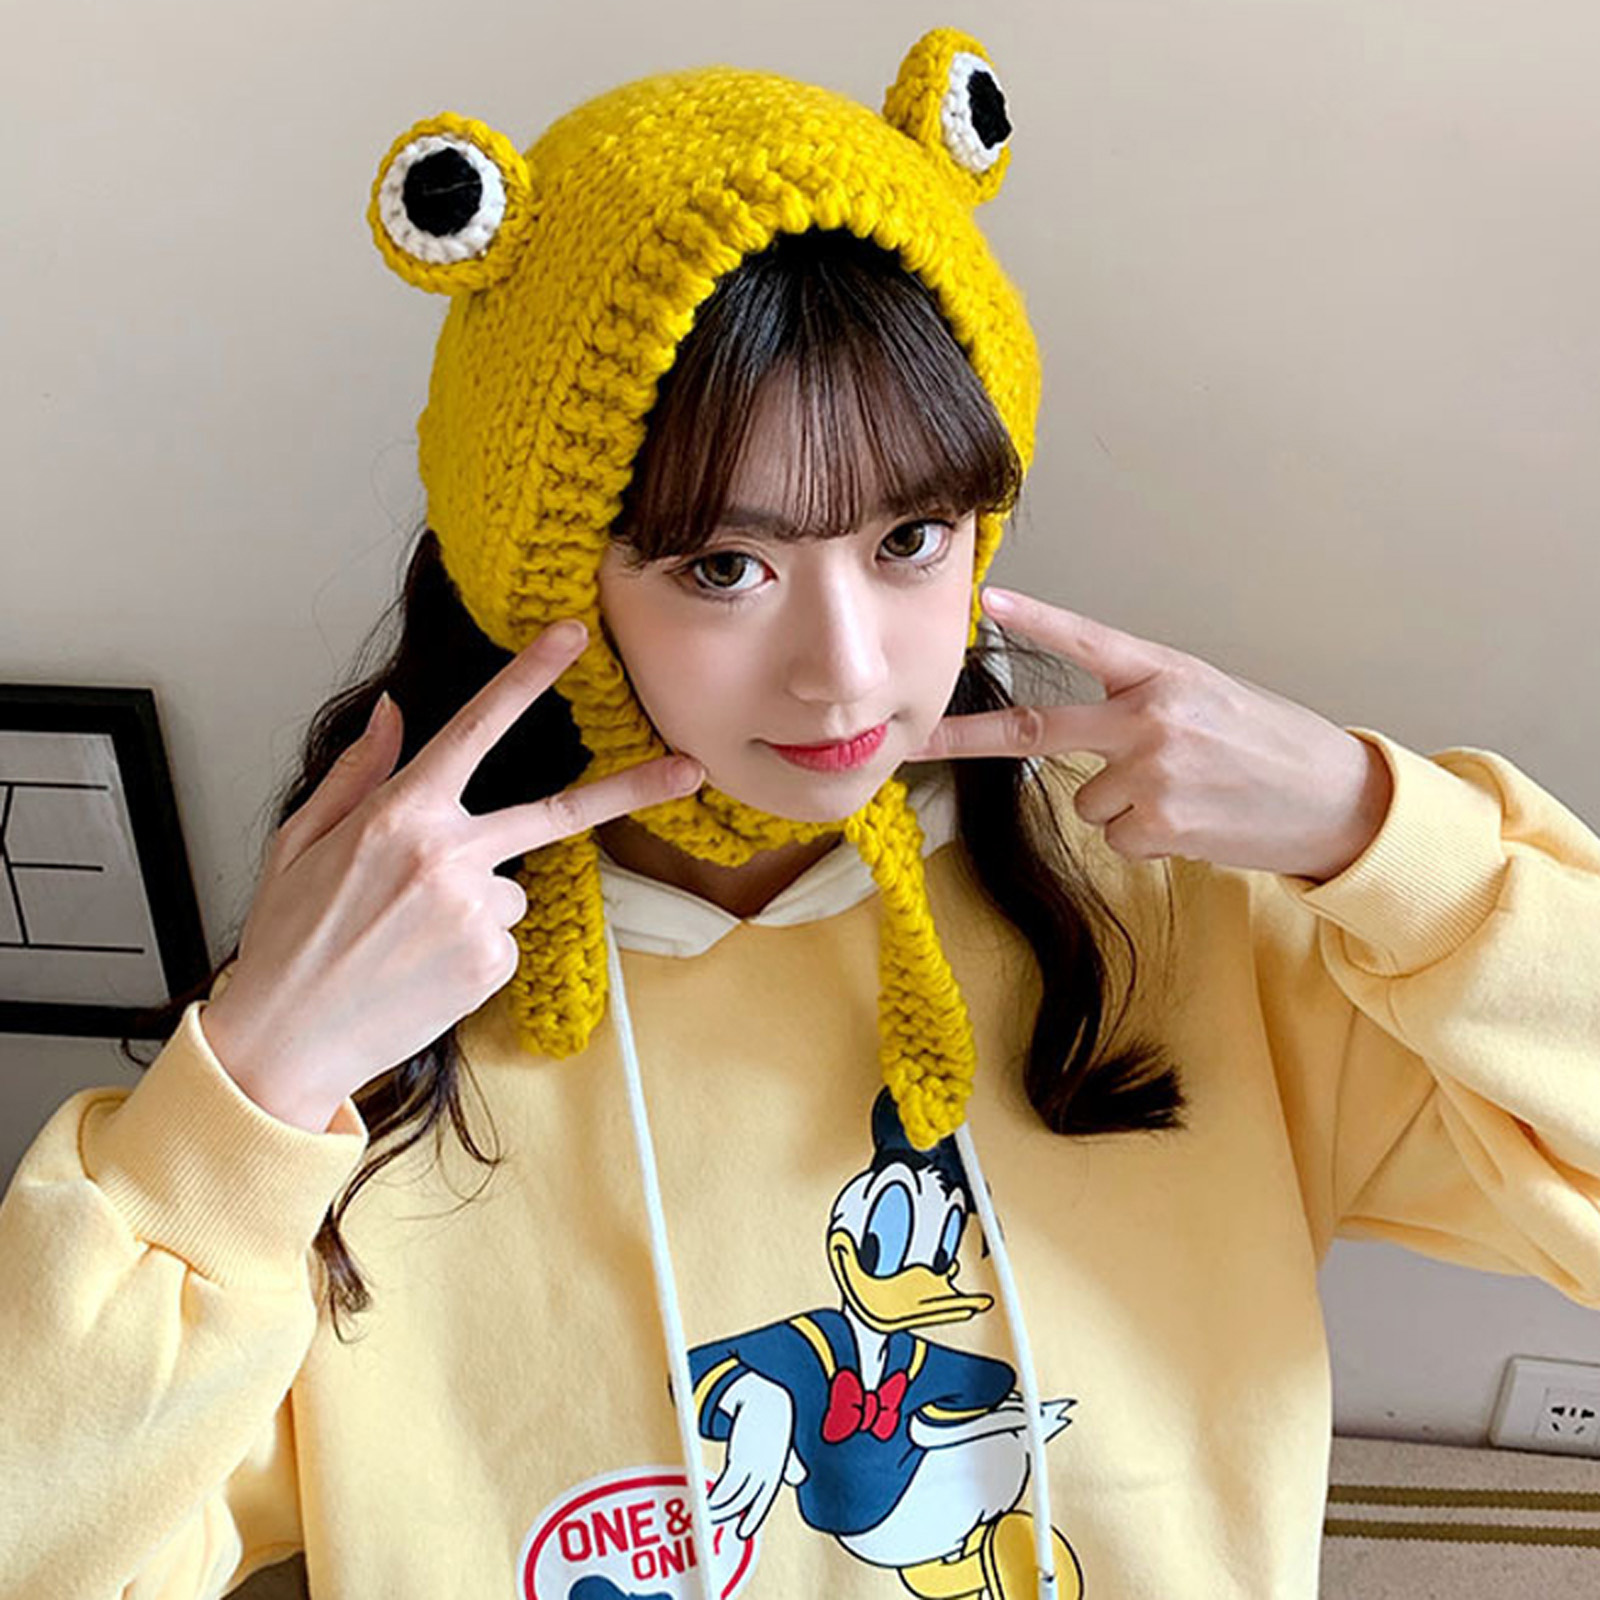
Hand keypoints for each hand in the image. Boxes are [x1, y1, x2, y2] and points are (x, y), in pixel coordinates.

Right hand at [201, 620, 703, 1131]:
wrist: (283, 1039)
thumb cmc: (286, 940)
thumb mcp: (299, 841)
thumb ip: (357, 773)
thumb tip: (393, 712)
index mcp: (397, 816)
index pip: (475, 729)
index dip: (526, 677)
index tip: (571, 638)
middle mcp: (447, 857)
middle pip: (558, 813)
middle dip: (630, 788)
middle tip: (689, 768)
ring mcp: (477, 913)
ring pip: (509, 886)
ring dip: (475, 901)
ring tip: (407, 936)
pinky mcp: (493, 962)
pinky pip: (503, 935)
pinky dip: (474, 946)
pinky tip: (422, 965)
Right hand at [706, 1373, 795, 1540]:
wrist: (765, 1396)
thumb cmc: (775, 1422)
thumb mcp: (785, 1446)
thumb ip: (792, 1463)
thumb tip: (799, 1476)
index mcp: (776, 1469)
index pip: (764, 1499)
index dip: (753, 1517)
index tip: (741, 1532)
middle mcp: (766, 1470)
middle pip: (748, 1500)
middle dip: (732, 1513)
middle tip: (716, 1522)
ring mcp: (754, 1465)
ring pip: (737, 1496)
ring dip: (720, 1508)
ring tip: (707, 1512)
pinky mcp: (740, 1456)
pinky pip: (729, 1484)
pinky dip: (718, 1496)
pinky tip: (708, 1501)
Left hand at [910, 588, 1392, 881]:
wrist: (1336, 802)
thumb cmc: (1270, 746)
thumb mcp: (1209, 696)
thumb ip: (1142, 699)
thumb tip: (1080, 732)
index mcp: (1166, 673)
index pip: (1087, 641)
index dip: (1033, 622)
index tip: (985, 603)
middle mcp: (1152, 719)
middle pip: (1037, 732)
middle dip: (970, 738)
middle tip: (920, 740)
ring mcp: (1152, 775)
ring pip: (1085, 798)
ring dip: (1121, 804)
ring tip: (1184, 793)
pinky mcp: (1158, 826)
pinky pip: (1116, 835)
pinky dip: (1146, 836)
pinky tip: (1193, 821)